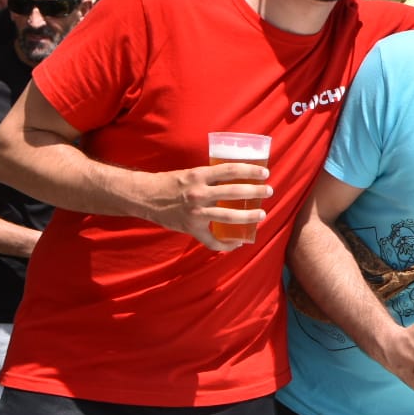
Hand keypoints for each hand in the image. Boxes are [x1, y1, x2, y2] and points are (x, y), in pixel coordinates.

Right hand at [142, 162, 272, 251]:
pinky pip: (212, 240)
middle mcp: (198, 193)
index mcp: (199, 176)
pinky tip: (238, 242)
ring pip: (229, 215)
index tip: (265, 172)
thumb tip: (235, 177)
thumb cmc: (169, 183)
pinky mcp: (191, 228)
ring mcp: (196, 212)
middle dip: (255, 191)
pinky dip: (227, 244)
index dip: (250, 170)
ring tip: (261, 214)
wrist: (145, 197)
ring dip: (248, 216)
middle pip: (235, 192)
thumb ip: (210, 177)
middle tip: (269, 191)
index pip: (230, 170)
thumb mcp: (191, 174)